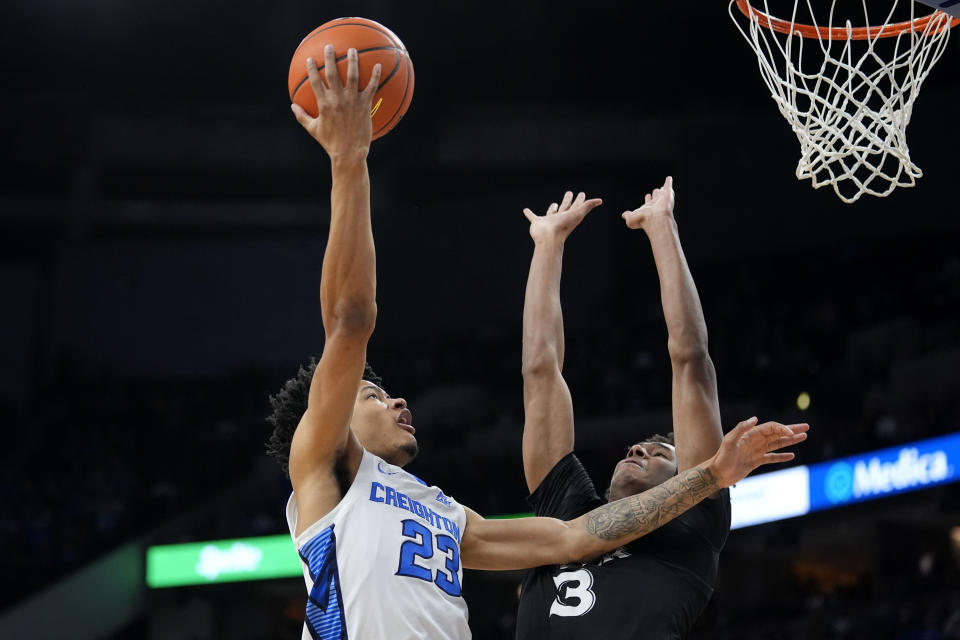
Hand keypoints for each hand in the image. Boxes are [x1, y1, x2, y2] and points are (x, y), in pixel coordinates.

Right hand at [291, 45, 382, 160]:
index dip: (312, 69)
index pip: (315, 81)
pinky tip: (379, 65)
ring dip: (352, 61)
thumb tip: (292, 106)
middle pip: (332, 73)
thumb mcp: (313, 130)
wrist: (349, 153)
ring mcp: (352, 101)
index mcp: (324, 104)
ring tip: (352, 50)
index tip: (311, 59)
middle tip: (329, 47)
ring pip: (352, 76)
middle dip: (330, 58)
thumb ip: (302, 116)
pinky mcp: (365, 106)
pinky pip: (371, 88)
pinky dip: (375, 76)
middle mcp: (337, 100)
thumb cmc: (330, 143)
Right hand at [522, 191, 602, 243]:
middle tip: (569, 192)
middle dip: (568, 200)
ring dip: (552, 209)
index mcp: (570, 216)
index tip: (582, 194)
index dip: (580, 200)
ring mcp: (548, 221)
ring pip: (551, 213)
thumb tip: (600, 200)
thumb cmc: (563, 227)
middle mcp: (560, 218)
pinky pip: (533, 217)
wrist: (549, 238)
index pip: (577, 206)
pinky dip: (529, 214)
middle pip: (565, 207)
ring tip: (554, 204)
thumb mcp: (578, 214)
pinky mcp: (537, 223)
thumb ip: (588, 206)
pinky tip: (525, 210)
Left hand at [622, 176, 674, 229]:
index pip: (648, 203)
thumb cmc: (644, 220)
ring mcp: (662, 200)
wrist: (655, 219)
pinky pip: (668, 186)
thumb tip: (623, 215)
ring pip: (663, 194)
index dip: (648, 199)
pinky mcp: (668, 195)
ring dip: (663, 190)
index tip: (648, 196)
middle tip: (656, 191)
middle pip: (656, 198)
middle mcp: (656, 205)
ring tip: (663, 187)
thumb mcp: (631, 219)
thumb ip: (627, 215)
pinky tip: (669, 178)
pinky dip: (668, 182)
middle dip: (656, 194)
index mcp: (648, 210)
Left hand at [707, 417, 808, 487]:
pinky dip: (782, 456)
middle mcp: (755, 441)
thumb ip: (741, 429)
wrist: (718, 473)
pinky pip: (772, 457)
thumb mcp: (730, 441)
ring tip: (804, 437)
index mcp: (751, 434)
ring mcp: (757, 451)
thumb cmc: (722, 457)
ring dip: (790, 441)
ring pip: (777, 444)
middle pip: (777, 433)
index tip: (792, 434)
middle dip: (792, 430)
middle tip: (806, 427)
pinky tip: (792, 455)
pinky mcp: (756, 461)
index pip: (771, 428)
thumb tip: (755, 419)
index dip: (783, 429)